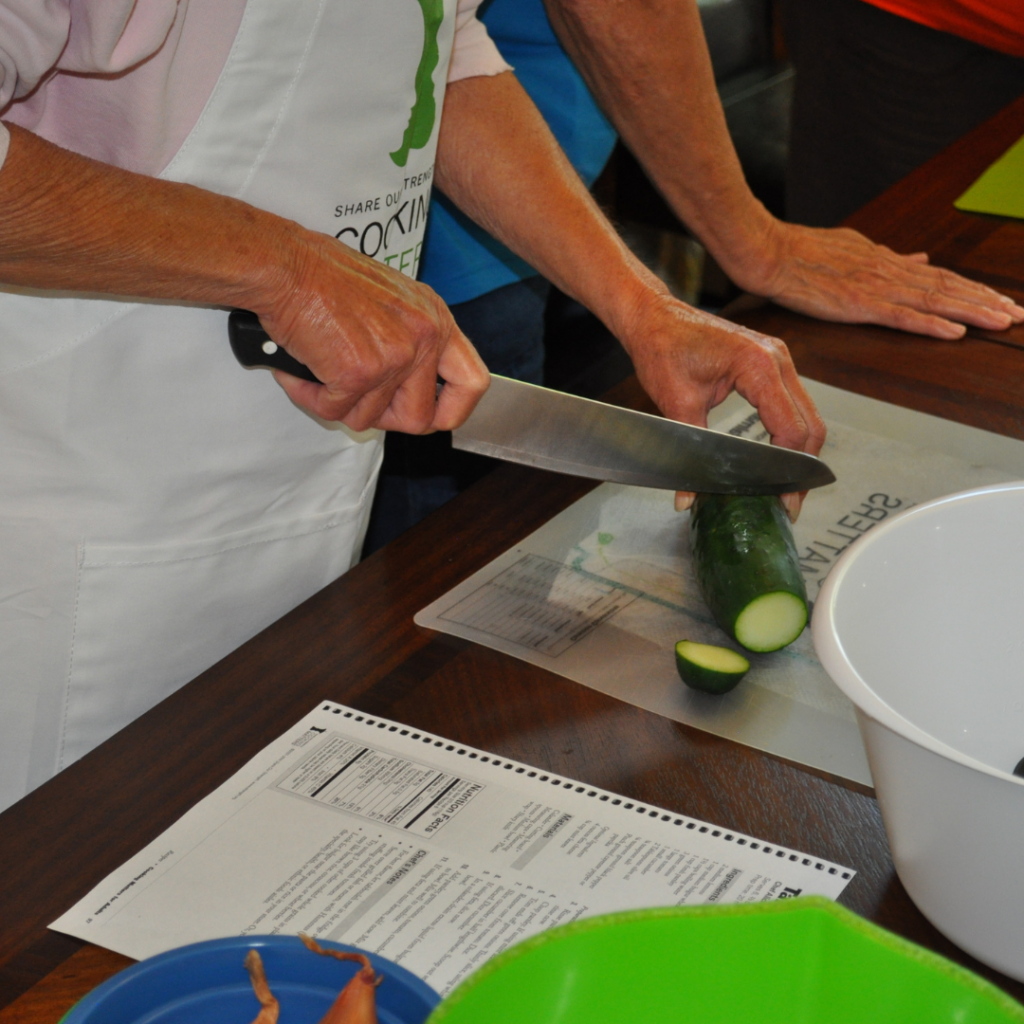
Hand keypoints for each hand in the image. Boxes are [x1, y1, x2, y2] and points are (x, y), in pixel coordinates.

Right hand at [254, 230, 488, 432]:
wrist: (284, 264)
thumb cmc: (324, 275)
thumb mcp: (391, 299)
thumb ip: (409, 340)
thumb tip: (404, 389)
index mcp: (435, 320)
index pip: (472, 382)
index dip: (454, 411)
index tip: (434, 417)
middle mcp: (423, 338)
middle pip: (419, 419)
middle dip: (383, 419)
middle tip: (355, 398)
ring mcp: (394, 358)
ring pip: (369, 420)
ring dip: (337, 404)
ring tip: (318, 371)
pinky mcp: (358, 373)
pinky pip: (334, 411)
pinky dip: (311, 397)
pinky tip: (300, 371)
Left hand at [617, 287, 825, 520]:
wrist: (654, 317)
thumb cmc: (662, 347)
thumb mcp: (675, 403)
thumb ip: (690, 451)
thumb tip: (689, 497)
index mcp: (758, 366)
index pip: (790, 429)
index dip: (787, 472)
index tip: (781, 502)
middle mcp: (777, 359)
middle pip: (810, 424)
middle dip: (801, 468)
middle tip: (788, 505)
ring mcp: (778, 359)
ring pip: (806, 415)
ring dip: (799, 452)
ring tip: (784, 488)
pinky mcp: (771, 363)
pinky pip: (792, 403)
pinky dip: (790, 433)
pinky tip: (778, 459)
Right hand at [736, 221, 1023, 338]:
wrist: (769, 252)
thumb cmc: (800, 252)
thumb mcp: (852, 248)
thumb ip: (888, 259)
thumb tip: (919, 260)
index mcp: (886, 261)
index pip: (939, 276)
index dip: (972, 288)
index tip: (999, 299)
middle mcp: (888, 272)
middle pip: (947, 287)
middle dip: (986, 301)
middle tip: (1017, 313)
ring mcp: (875, 287)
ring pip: (934, 300)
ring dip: (972, 311)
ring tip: (1002, 321)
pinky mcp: (858, 304)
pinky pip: (902, 317)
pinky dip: (931, 324)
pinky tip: (955, 332)